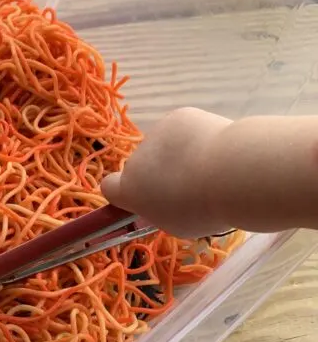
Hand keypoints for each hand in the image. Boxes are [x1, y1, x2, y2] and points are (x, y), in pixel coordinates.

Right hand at [101, 107, 232, 237]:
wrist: (231, 172)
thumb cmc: (203, 209)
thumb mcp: (176, 224)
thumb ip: (162, 211)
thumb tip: (166, 201)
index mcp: (130, 190)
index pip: (109, 187)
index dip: (125, 191)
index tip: (146, 198)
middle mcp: (136, 159)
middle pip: (144, 166)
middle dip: (161, 172)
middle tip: (193, 185)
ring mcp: (156, 134)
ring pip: (165, 146)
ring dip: (179, 154)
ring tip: (211, 165)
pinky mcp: (178, 116)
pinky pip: (183, 129)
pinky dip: (195, 136)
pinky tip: (215, 147)